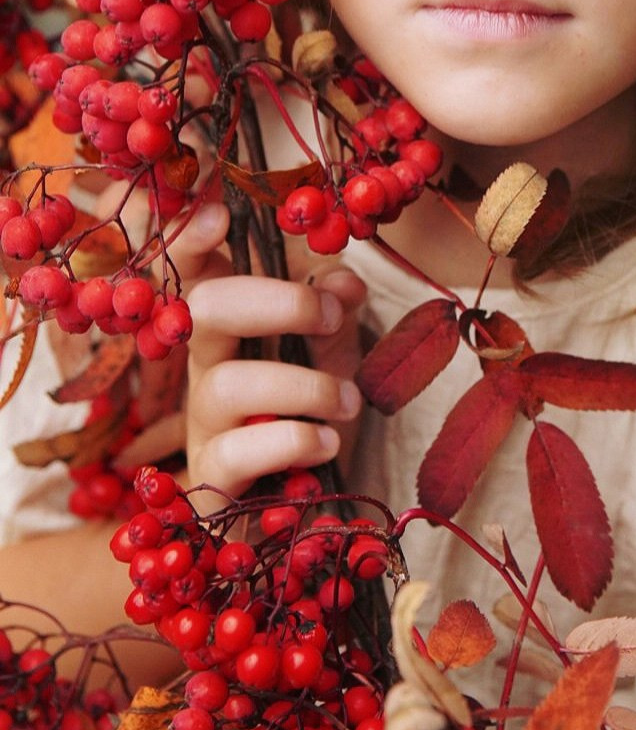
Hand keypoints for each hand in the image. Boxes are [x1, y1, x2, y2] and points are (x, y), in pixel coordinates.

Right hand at [172, 202, 364, 506]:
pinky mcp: (209, 481)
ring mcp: (200, 425)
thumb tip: (344, 281)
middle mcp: (205, 368)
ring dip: (305, 387)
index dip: (193, 239)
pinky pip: (236, 451)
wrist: (301, 515)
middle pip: (206, 308)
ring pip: (227, 384)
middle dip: (276, 302)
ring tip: (349, 403)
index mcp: (232, 328)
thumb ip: (336, 319)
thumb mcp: (334, 361)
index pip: (198, 270)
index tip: (219, 214)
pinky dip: (294, 440)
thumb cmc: (310, 423)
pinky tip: (326, 445)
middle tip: (331, 317)